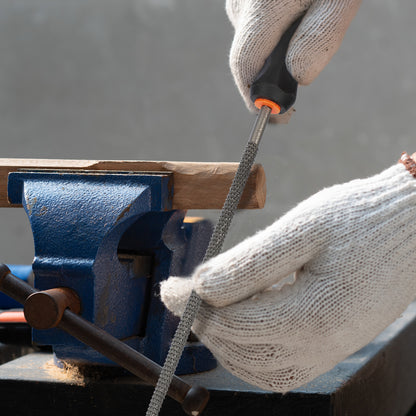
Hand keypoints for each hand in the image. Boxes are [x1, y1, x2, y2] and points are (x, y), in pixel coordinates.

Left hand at [161, 154, 415, 391]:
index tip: (169, 287)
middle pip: (237, 348)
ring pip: (254, 366)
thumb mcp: (300, 230)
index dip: (193, 305)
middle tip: (184, 294)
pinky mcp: (330, 347)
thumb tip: (199, 288)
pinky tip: (243, 319)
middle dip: (203, 322)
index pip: (230, 322)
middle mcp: (319, 346)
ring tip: (211, 306)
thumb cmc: (358, 220)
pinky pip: (277, 367)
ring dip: (223, 339)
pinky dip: (249, 349)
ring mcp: (327, 352)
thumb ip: (248, 264)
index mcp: (311, 315)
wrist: (412, 227)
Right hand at [227, 0, 361, 120]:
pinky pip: (253, 26)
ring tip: (300, 42)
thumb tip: (298, 79)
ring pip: (250, 42)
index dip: (257, 99)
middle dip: (268, 80)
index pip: (245, 67)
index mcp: (262, 8)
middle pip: (247, 58)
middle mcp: (242, 3)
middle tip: (294, 91)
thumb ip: (319, 39)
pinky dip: (270, 38)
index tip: (275, 118)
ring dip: (272, 56)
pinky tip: (292, 23)